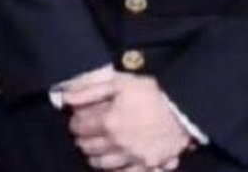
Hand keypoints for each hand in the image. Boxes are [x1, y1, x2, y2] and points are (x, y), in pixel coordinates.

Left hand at [67, 74, 189, 169]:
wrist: (182, 110)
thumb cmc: (149, 93)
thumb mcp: (117, 84)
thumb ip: (88, 91)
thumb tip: (64, 98)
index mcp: (108, 122)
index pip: (80, 128)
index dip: (74, 124)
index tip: (75, 121)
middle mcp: (118, 143)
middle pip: (89, 147)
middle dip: (81, 140)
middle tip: (82, 135)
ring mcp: (133, 157)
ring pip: (102, 164)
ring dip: (93, 157)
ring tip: (92, 150)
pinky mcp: (148, 165)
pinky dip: (114, 171)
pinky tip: (110, 165)